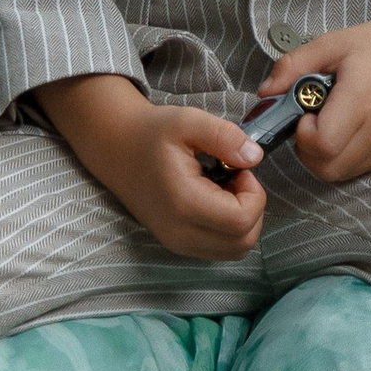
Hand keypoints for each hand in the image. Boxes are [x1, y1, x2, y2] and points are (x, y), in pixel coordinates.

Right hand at [35, 73, 267, 259]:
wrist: (115, 148)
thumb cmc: (151, 133)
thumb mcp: (188, 120)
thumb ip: (225, 136)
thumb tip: (255, 157)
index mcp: (184, 203)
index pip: (242, 221)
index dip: (254, 195)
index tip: (240, 169)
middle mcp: (180, 232)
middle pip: (243, 242)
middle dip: (252, 209)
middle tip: (236, 179)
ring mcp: (177, 243)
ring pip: (235, 250)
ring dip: (243, 221)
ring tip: (227, 190)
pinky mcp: (177, 245)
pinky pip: (220, 250)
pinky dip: (230, 230)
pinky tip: (217, 202)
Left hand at [262, 5, 370, 185]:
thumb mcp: (333, 43)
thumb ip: (293, 66)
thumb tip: (264, 94)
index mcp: (362, 99)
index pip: (321, 144)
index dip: (303, 135)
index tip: (305, 113)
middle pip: (327, 168)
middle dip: (307, 151)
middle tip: (311, 121)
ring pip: (341, 174)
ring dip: (324, 157)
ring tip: (329, 124)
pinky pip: (359, 169)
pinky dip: (344, 157)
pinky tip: (347, 129)